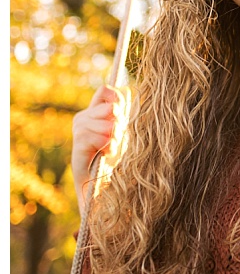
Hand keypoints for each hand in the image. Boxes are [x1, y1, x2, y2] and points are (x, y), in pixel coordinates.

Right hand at [71, 86, 127, 220]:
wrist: (102, 184)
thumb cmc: (114, 157)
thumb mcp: (122, 131)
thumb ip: (122, 112)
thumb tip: (127, 90)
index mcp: (94, 112)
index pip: (105, 91)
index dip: (117, 98)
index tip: (123, 113)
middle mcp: (83, 118)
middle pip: (109, 106)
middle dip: (121, 121)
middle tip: (119, 137)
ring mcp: (78, 131)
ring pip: (104, 121)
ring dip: (115, 135)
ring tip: (113, 146)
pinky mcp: (77, 145)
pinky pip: (95, 136)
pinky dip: (106, 144)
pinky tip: (106, 152)